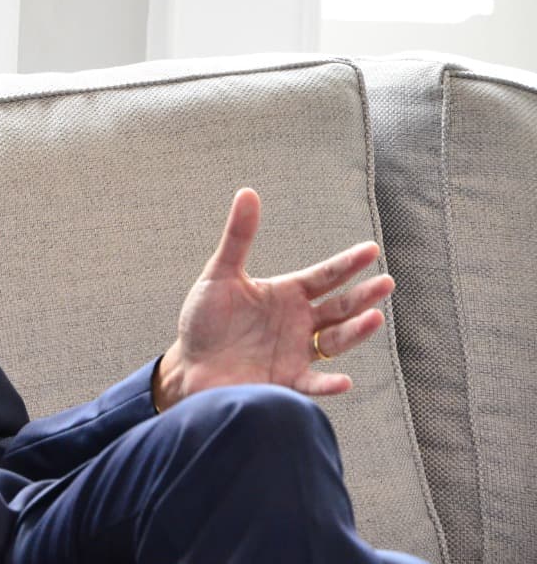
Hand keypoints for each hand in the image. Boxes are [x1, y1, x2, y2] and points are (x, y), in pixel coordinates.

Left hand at [152, 188, 393, 412]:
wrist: (190, 364)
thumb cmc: (205, 319)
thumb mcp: (220, 274)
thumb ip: (238, 237)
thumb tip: (247, 192)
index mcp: (287, 294)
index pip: (325, 276)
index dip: (347, 264)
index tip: (371, 249)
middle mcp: (299, 322)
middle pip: (339, 307)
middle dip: (363, 296)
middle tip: (385, 283)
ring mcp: (297, 352)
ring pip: (335, 341)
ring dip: (355, 332)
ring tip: (374, 318)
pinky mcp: (285, 381)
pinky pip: (312, 383)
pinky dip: (327, 384)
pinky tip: (344, 380)